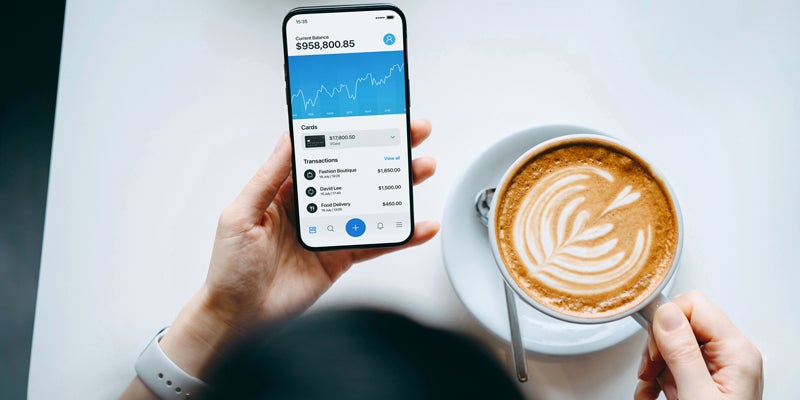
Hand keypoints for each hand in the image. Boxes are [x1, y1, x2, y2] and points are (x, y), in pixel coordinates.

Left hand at [122, 120, 437, 397]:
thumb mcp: (241, 214)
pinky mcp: (341, 258)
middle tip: (412, 133)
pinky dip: (401, 236)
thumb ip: (268, 178)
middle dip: (385, 151)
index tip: (371, 115)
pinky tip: (421, 226)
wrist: (239, 318)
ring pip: (371, 203)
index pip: (322, 152)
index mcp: (284, 189)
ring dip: (399, 187)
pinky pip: (375, 243)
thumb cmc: (229, 268)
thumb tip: (288, 140)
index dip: (347, 133)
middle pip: (355, 172)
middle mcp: (311, 206)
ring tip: (422, 169)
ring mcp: (329, 232)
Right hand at [635, 291, 762, 399]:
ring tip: (651, 389)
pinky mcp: (707, 378)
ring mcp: (719, 366)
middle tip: (650, 371)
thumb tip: (665, 313)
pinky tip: (653, 393)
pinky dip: (657, 379)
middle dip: (657, 348)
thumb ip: (682, 353)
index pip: (695, 304)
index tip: (655, 350)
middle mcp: (731, 354)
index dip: (666, 322)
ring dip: (654, 367)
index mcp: (737, 352)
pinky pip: (674, 364)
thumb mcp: (697, 395)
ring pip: (672, 344)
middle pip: (680, 324)